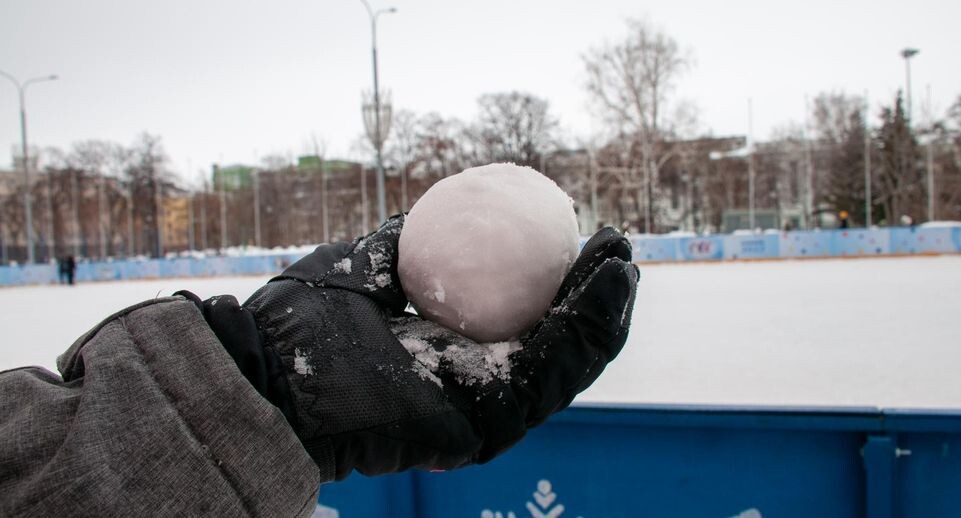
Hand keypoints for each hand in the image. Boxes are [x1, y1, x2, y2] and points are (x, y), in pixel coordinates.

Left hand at [212, 215, 636, 480]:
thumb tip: (453, 206)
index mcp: (448, 353)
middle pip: (553, 340)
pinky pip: (551, 375)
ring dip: (603, 310)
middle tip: (616, 246)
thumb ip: (416, 242)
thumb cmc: (308, 319)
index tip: (578, 233)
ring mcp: (482, 411)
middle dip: (592, 295)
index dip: (558, 280)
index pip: (520, 317)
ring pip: (565, 360)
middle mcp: (472, 385)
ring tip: (624, 260)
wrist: (271, 367)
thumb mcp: (373, 263)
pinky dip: (586, 331)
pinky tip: (606, 286)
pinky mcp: (486, 428)